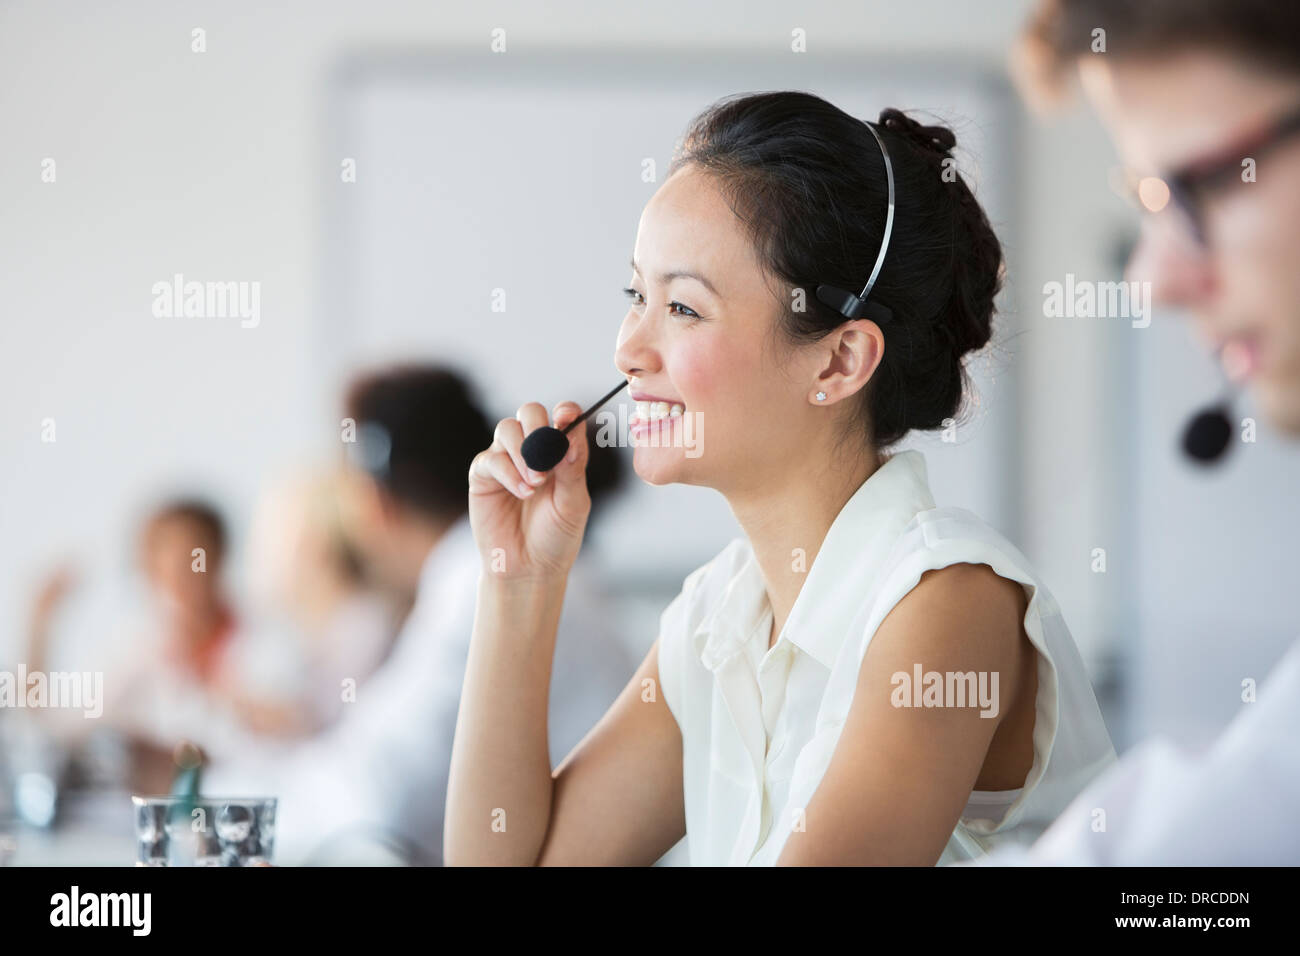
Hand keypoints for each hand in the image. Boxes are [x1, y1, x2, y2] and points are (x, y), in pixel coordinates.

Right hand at [467, 401, 590, 581]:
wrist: (529, 569)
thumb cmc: (556, 536)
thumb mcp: (574, 503)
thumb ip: (573, 468)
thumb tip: (572, 433)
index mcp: (560, 452)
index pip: (563, 417)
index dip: (565, 411)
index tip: (566, 417)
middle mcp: (532, 450)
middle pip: (530, 412)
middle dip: (537, 425)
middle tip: (547, 453)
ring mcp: (506, 460)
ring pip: (507, 428)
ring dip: (523, 452)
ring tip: (536, 483)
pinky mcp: (483, 476)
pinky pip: (491, 459)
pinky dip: (508, 472)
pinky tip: (523, 493)